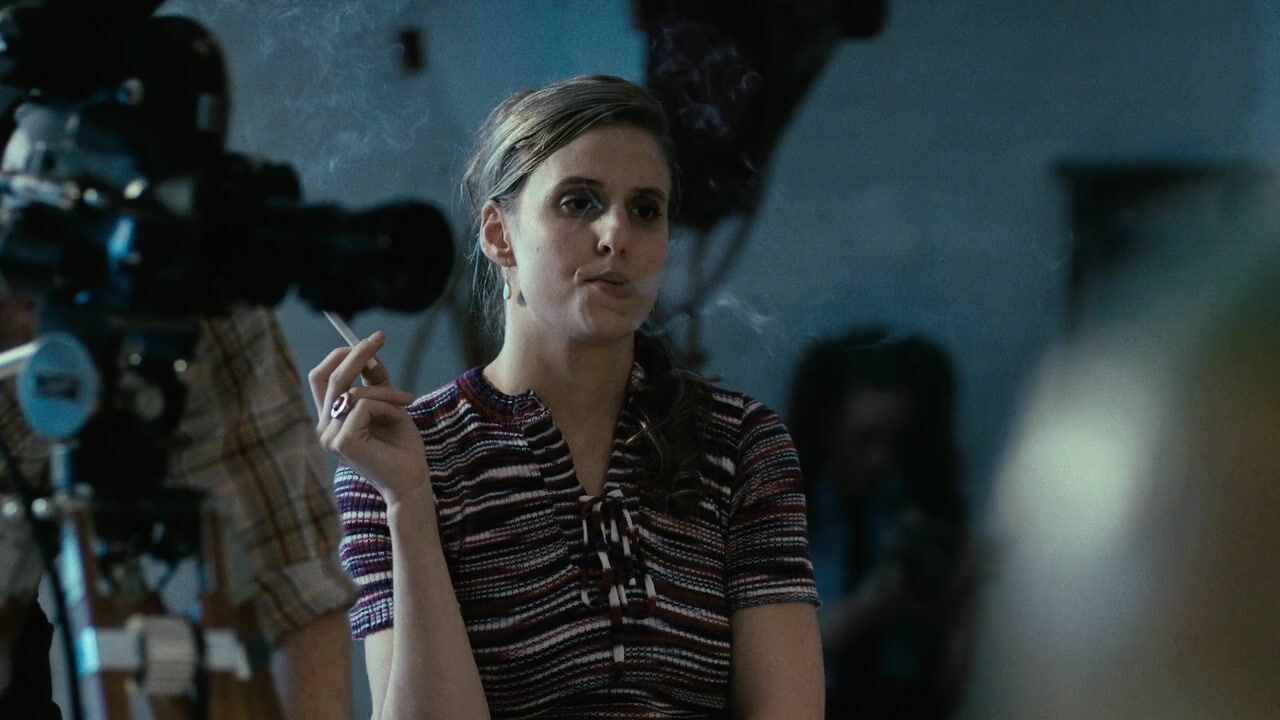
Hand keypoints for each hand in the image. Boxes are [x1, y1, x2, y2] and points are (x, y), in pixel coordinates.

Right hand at [308, 331, 429, 506]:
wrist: (413, 481)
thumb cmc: (402, 447)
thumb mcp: (389, 405)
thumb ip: (376, 382)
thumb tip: (369, 353)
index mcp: (331, 419)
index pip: (321, 378)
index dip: (340, 355)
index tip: (369, 341)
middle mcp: (324, 427)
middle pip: (330, 376)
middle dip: (357, 353)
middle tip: (380, 337)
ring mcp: (329, 436)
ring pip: (353, 390)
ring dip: (385, 390)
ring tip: (408, 401)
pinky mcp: (341, 441)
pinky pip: (364, 405)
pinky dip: (387, 406)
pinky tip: (400, 419)